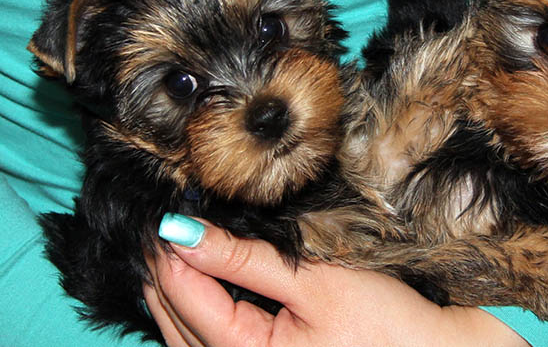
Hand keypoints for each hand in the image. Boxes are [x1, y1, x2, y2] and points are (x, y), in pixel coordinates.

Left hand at [143, 214, 528, 346]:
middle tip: (154, 234)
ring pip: (193, 341)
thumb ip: (247, 260)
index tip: (159, 218)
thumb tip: (186, 233)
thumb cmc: (388, 324)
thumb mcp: (317, 282)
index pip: (189, 301)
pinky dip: (200, 317)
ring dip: (177, 300)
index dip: (170, 256)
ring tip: (169, 258)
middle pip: (181, 326)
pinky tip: (200, 291)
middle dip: (164, 279)